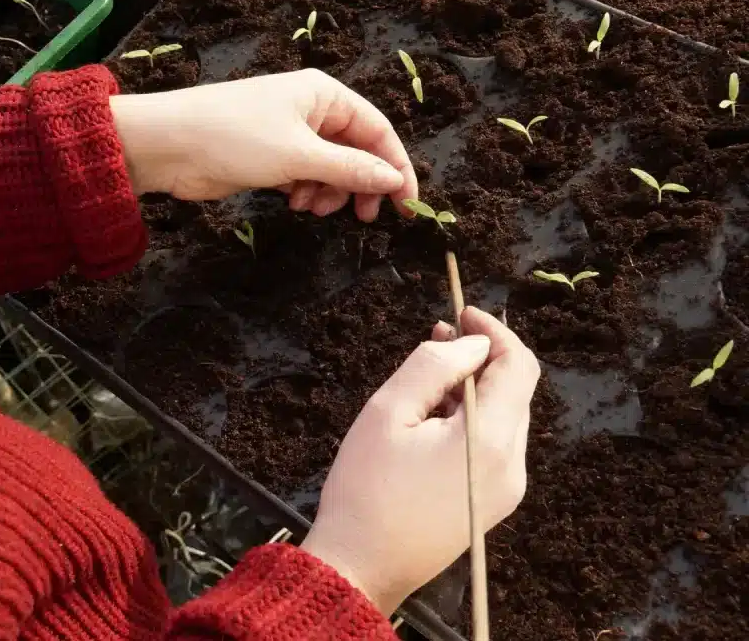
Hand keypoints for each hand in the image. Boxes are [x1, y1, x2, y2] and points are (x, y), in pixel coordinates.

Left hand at [110, 69, 417, 220]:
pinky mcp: (269, 157)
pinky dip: (306, 192)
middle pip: (355, 151)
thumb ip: (350, 170)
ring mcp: (288, 134)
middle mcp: (310, 110)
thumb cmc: (235, 137)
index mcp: (324, 95)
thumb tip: (394, 180)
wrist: (169, 145)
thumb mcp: (300, 155)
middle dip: (360, 184)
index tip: (407, 205)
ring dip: (329, 192)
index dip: (395, 167)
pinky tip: (293, 203)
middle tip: (362, 217)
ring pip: (329, 168)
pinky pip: (304, 177)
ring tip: (312, 208)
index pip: (377, 130)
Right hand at [300, 307, 538, 614]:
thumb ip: (433, 366)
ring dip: (474, 388)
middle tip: (438, 334)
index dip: (492, 332)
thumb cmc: (366, 488)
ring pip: (504, 419)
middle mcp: (513, 466)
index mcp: (492, 439)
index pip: (518, 366)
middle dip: (481, 358)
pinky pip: (492, 447)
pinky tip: (433, 416)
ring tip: (427, 376)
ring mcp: (505, 490)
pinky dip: (471, 420)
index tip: (459, 311)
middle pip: (515, 392)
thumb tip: (470, 343)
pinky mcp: (490, 504)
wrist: (360, 568)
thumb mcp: (388, 412)